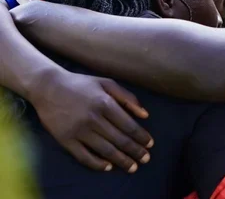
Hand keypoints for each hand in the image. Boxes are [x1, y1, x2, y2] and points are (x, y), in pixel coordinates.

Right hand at [29, 70, 152, 172]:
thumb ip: (128, 98)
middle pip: (119, 139)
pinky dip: (97, 164)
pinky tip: (108, 167)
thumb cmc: (81, 84)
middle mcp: (93, 118)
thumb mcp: (107, 83)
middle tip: (145, 159)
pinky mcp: (65, 139)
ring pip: (104, 150)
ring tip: (132, 167)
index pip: (128, 125)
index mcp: (105, 103)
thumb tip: (145, 115)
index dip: (141, 136)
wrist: (48, 87)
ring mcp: (78, 130)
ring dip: (121, 160)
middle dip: (135, 151)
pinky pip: (83, 156)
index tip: (150, 144)